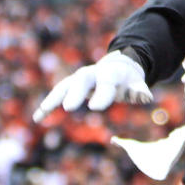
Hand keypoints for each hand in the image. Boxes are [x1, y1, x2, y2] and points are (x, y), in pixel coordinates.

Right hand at [32, 50, 152, 122]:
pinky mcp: (70, 86)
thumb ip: (139, 90)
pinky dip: (48, 104)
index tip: (94, 108)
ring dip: (55, 98)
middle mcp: (93, 73)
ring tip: (43, 111)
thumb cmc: (128, 80)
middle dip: (75, 92)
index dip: (101, 95)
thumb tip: (146, 97)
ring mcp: (80, 79)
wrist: (119, 66)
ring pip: (65, 85)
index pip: (106, 83)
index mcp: (111, 73)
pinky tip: (37, 118)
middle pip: (82, 80)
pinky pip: (57, 93)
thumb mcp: (137, 84)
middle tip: (69, 107)